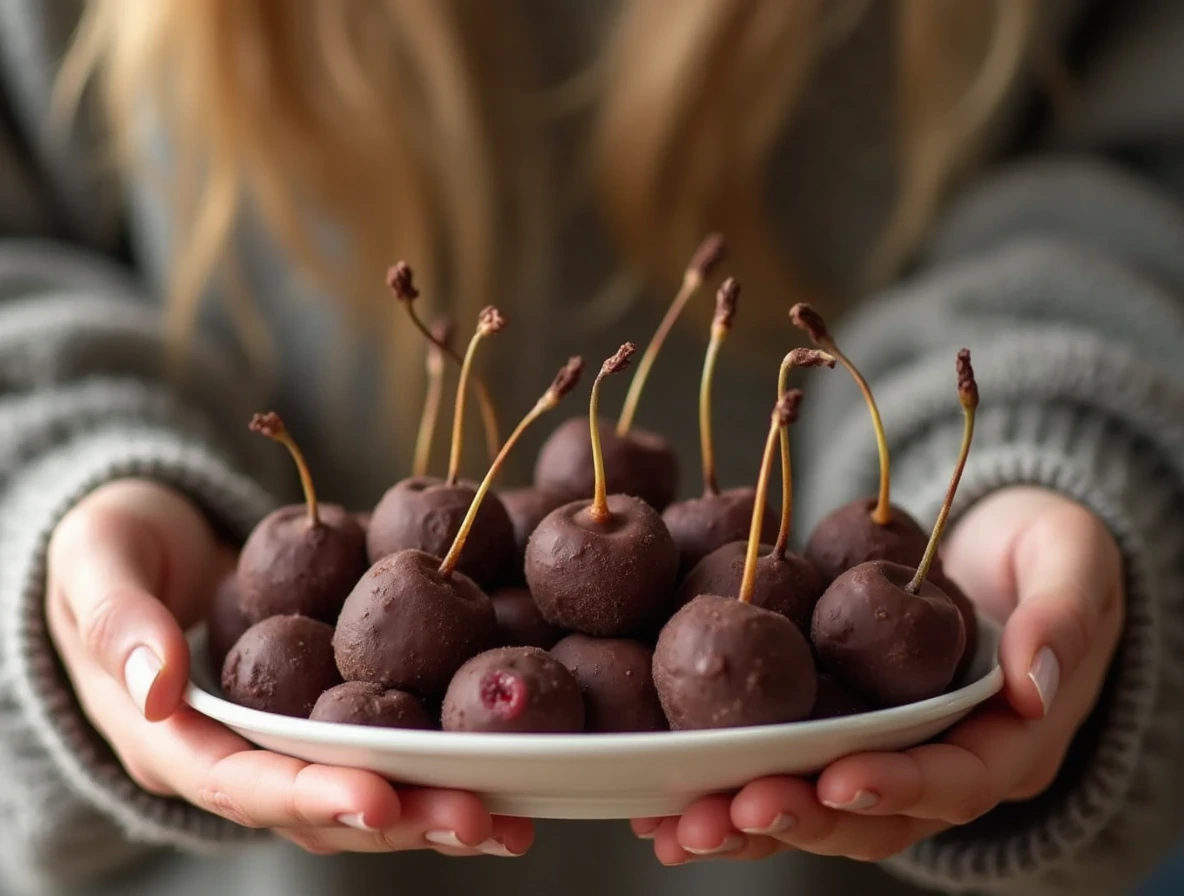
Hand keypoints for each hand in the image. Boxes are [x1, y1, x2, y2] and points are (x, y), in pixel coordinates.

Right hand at [47, 479, 530, 857]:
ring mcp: (286, 733)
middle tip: (482, 821)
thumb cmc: (111, 542)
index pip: (242, 783)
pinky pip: (382, 735)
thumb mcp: (96, 563)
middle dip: (402, 817)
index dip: (310, 796)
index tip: (377, 800)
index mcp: (170, 737)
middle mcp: (236, 752)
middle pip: (319, 805)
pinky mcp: (327, 701)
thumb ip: (119, 622)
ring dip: (436, 803)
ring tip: (515, 818)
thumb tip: (158, 689)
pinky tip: (503, 757)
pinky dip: (439, 752)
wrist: (147, 528)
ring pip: (364, 785)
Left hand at [632, 486, 1123, 864]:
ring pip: (817, 806)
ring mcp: (886, 755)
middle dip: (798, 815)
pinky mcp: (837, 733)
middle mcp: (941, 765)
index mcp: (1008, 739)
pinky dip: (727, 788)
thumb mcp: (1073, 562)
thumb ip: (1062, 617)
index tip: (838, 777)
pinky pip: (785, 771)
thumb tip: (1033, 684)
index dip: (898, 785)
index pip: (956, 779)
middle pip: (872, 813)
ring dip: (746, 820)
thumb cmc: (1047, 550)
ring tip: (678, 825)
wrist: (1000, 546)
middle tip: (728, 812)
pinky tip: (664, 802)